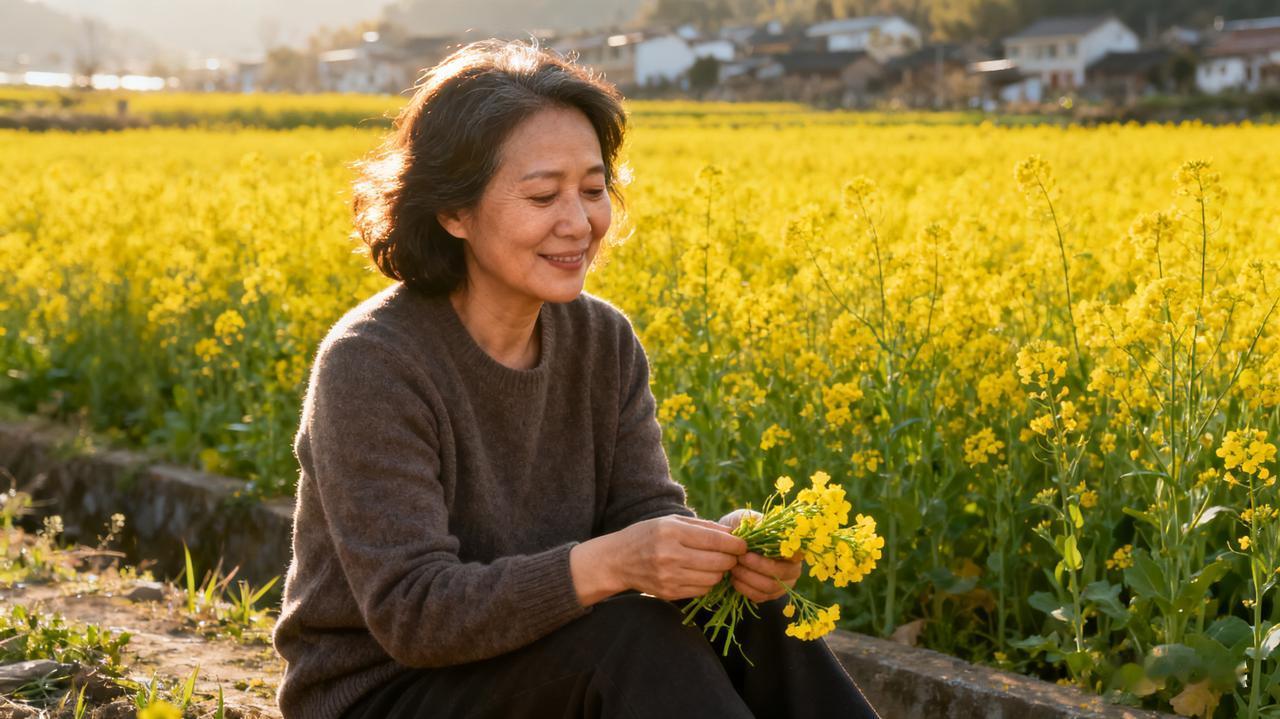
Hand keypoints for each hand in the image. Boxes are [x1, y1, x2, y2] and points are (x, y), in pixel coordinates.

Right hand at [612, 515, 746, 600]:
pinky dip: (707, 583)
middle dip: (731, 559)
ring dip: (720, 572)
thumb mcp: (672, 522)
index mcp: (672, 532)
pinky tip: (701, 574)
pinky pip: (702, 590)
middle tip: (733, 555)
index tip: (744, 545)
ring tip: (716, 564)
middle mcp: (670, 555)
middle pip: (717, 562)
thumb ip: (703, 527)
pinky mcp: (669, 592)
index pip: (715, 540)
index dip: (735, 544)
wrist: (618, 560)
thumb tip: (734, 533)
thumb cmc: (648, 535)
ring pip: (713, 578)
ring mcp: (669, 576)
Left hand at [717, 509, 802, 602]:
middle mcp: (793, 568)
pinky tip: (734, 579)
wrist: (730, 544)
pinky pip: (760, 596)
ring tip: (733, 568)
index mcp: (792, 547)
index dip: (769, 555)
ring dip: (748, 578)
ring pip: (769, 587)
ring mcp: (783, 584)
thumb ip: (756, 522)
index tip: (746, 552)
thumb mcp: (747, 519)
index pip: (790, 556)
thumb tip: (760, 528)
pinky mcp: (770, 595)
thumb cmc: (743, 528)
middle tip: (737, 560)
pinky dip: (745, 589)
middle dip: (756, 568)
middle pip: (779, 574)